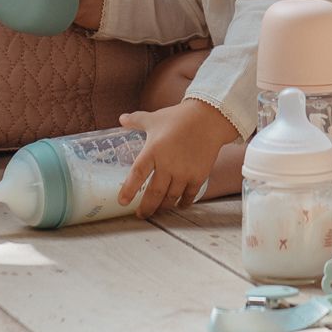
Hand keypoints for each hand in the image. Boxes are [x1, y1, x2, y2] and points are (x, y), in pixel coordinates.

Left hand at [117, 99, 239, 217]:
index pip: (137, 175)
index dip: (128, 190)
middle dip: (146, 208)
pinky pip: (189, 195)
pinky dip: (183, 203)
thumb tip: (121, 118)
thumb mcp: (156, 118)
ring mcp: (184, 172)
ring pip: (170, 198)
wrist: (210, 117)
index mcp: (153, 150)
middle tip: (141, 215)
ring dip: (163, 207)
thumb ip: (137, 120)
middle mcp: (168, 164)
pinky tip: (179, 205)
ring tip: (159, 210)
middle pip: (154, 194)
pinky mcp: (199, 175)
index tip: (122, 202)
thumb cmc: (180, 117)